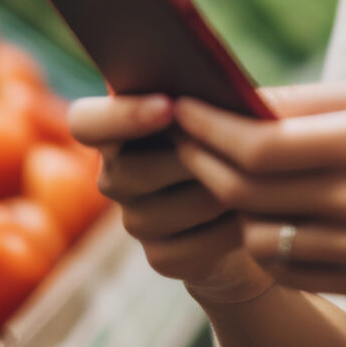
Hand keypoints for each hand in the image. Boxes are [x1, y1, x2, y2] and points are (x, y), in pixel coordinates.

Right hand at [68, 92, 273, 304]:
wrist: (259, 206)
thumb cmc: (239, 139)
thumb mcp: (229, 108)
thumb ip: (210, 96)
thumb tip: (219, 89)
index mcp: (118, 128)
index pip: (86, 123)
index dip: (121, 116)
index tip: (169, 106)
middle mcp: (115, 176)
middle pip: (130, 170)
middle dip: (189, 158)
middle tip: (237, 146)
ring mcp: (135, 220)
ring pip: (166, 210)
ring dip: (215, 193)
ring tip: (254, 179)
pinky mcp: (162, 257)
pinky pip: (190, 246)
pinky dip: (227, 230)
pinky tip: (253, 216)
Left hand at [171, 80, 345, 296]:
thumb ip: (311, 102)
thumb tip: (240, 96)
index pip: (259, 144)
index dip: (208, 129)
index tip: (179, 110)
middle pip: (246, 191)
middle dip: (200, 162)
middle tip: (180, 142)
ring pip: (257, 236)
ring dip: (229, 208)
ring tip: (224, 181)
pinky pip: (285, 270)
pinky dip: (262, 244)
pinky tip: (263, 219)